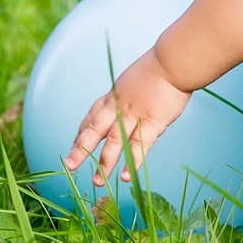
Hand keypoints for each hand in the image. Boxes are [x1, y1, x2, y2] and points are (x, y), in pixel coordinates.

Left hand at [63, 47, 191, 185]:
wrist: (173, 61)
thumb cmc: (158, 69)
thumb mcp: (132, 80)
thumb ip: (125, 97)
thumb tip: (123, 108)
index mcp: (113, 96)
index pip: (91, 118)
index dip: (81, 134)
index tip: (74, 147)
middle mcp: (118, 107)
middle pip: (94, 130)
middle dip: (80, 150)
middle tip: (69, 166)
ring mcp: (134, 115)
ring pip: (114, 142)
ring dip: (104, 163)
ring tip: (97, 182)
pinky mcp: (152, 122)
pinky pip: (139, 146)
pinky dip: (132, 163)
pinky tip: (126, 177)